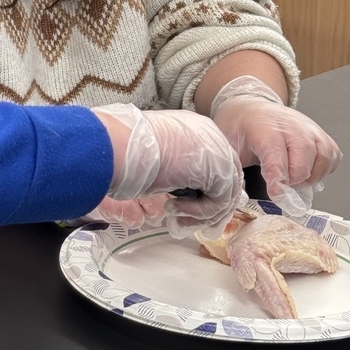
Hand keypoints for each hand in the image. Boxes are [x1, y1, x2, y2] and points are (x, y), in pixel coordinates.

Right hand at [92, 103, 245, 237]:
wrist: (122, 145)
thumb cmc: (129, 150)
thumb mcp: (160, 157)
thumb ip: (180, 169)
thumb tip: (187, 194)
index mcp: (198, 128)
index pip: (217, 164)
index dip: (206, 191)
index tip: (187, 208)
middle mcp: (212, 136)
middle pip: (227, 179)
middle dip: (208, 207)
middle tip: (187, 221)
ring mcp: (218, 151)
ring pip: (225, 194)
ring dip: (200, 213)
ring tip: (176, 217)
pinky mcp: (218, 170)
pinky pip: (219, 202)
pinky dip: (198, 213)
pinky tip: (174, 208)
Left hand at [210, 75, 341, 214]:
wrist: (250, 107)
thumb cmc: (239, 127)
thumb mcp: (227, 145)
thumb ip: (233, 167)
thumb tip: (238, 194)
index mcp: (264, 127)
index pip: (276, 154)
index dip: (279, 178)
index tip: (277, 194)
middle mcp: (291, 125)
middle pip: (304, 157)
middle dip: (295, 179)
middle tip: (282, 187)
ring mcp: (309, 128)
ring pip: (323, 157)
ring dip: (311, 176)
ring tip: (294, 181)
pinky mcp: (320, 134)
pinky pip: (332, 155)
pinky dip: (323, 169)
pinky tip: (307, 172)